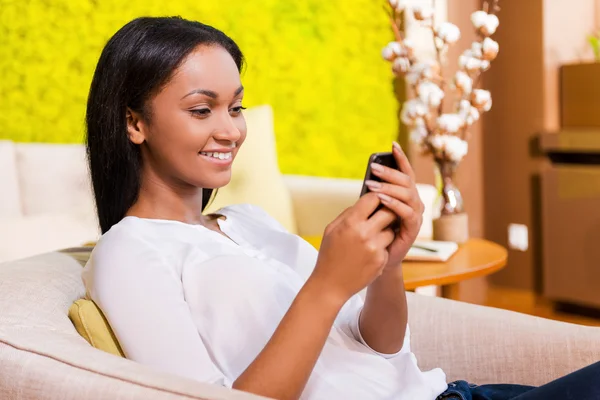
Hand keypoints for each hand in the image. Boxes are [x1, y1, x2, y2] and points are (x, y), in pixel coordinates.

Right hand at [309, 192, 396, 301]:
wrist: (331, 285)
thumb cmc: (329, 254)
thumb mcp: (331, 230)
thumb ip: (348, 214)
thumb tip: (365, 201)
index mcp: (350, 222)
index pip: (373, 198)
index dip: (376, 197)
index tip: (376, 199)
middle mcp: (365, 233)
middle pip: (388, 212)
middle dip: (386, 212)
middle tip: (382, 214)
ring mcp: (375, 248)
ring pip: (391, 230)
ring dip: (385, 231)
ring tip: (372, 237)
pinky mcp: (381, 260)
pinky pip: (387, 246)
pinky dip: (381, 248)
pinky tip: (368, 254)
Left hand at [364, 142, 424, 268]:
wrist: (374, 260)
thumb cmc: (372, 233)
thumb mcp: (371, 210)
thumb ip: (374, 195)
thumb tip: (368, 179)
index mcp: (405, 196)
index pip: (405, 173)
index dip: (401, 159)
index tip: (392, 145)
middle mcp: (414, 203)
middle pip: (406, 181)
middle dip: (389, 172)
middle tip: (372, 168)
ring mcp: (415, 215)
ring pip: (408, 194)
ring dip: (389, 187)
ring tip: (371, 184)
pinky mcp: (413, 229)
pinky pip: (407, 212)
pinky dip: (394, 204)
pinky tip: (382, 200)